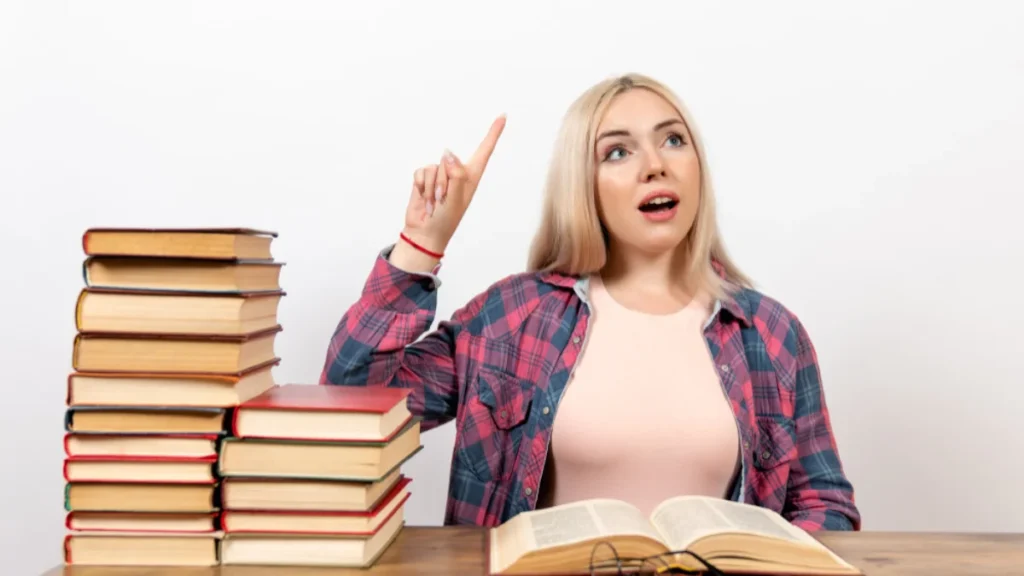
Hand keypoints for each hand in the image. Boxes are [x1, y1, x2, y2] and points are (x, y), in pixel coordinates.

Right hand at [400, 115, 505, 255]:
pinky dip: (421, 186)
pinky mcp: (424, 178)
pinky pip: (421, 172)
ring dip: (432, 187)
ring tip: (435, 202)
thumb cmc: (446, 220)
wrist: (425, 233)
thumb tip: (448, 154)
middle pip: (449, 160)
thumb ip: (456, 175)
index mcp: (471, 177)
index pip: (484, 151)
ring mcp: (440, 175)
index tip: (503, 116)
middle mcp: (456, 173)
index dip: (493, 133)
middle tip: (444, 200)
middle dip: (444, 181)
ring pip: (434, 166)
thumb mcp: (456, 200)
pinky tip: (424, 198)